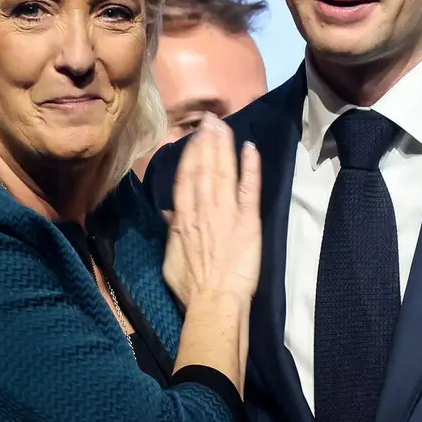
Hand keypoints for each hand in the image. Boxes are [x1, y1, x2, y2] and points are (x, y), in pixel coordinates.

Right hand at [163, 116, 261, 306]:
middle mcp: (203, 209)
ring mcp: (226, 213)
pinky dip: (249, 167)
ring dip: (223, 147)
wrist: (215, 301)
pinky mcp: (248, 220)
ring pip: (222, 172)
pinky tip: (250, 148)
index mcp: (183, 218)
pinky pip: (248, 189)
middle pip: (204, 168)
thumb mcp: (171, 258)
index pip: (186, 178)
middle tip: (209, 120)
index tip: (193, 136)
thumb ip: (172, 233)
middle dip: (206, 142)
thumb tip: (172, 214)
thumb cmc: (191, 286)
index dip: (190, 154)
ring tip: (223, 126)